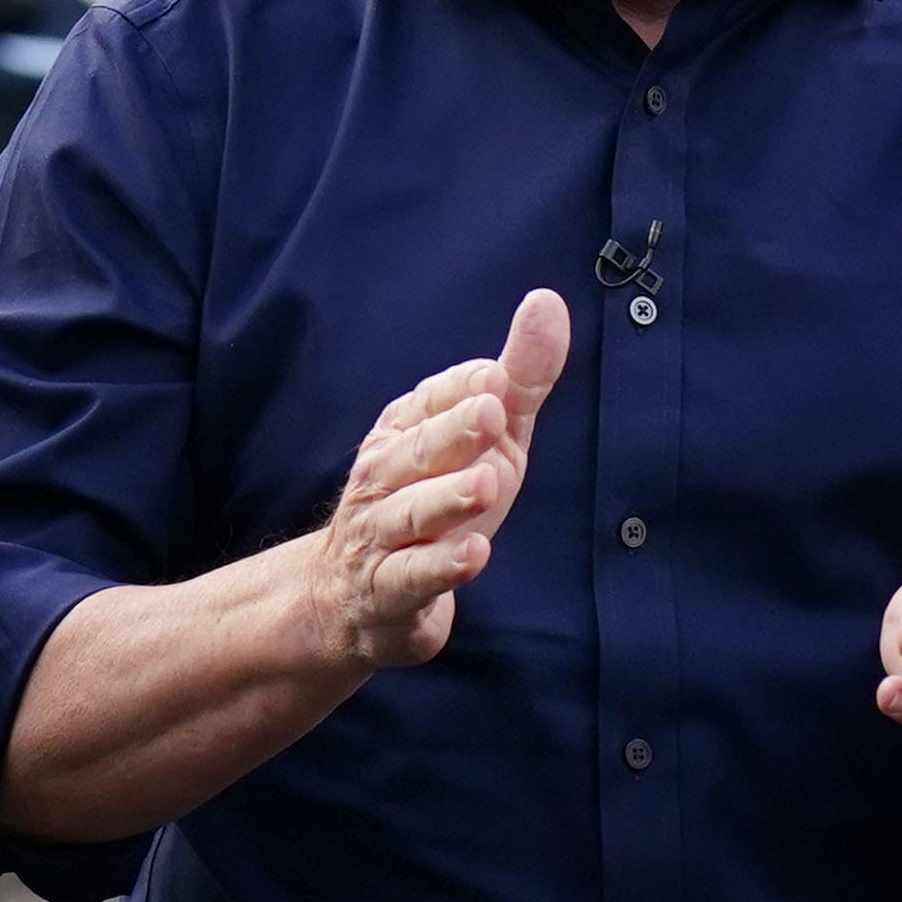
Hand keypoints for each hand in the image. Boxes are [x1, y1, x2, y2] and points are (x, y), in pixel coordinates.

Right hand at [306, 290, 567, 672]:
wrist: (354, 600)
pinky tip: (473, 554)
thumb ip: (519, 378)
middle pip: (417, 452)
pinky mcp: (389, 595)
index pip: (431, 402)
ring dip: (448, 498)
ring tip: (487, 484)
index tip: (495, 377)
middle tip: (492, 413)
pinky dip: (440, 568)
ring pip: (412, 513)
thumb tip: (548, 302)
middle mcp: (384, 479)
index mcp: (404, 432)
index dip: (464, 391)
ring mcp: (382, 538)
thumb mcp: (486, 440)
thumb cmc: (434, 502)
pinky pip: (411, 579)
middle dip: (453, 432)